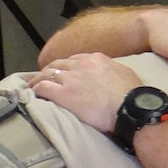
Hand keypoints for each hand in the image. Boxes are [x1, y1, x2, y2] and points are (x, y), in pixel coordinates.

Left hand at [28, 51, 143, 133]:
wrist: (132, 109)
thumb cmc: (134, 96)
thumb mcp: (125, 74)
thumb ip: (112, 69)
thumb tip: (109, 73)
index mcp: (97, 59)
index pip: (74, 59)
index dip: (66, 67)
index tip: (63, 74)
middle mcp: (81, 64)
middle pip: (58, 64)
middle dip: (50, 71)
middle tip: (43, 80)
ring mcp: (71, 78)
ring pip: (47, 74)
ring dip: (39, 80)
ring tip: (33, 87)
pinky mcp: (64, 93)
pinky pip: (43, 87)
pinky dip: (36, 90)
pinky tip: (32, 95)